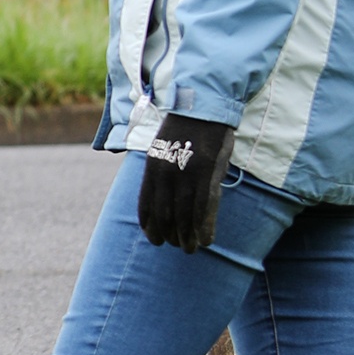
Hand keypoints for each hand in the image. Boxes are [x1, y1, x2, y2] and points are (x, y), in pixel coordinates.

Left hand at [134, 109, 233, 253]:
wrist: (204, 105)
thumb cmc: (185, 127)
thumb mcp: (162, 147)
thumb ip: (159, 170)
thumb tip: (157, 192)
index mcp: (152, 167)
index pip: (146, 206)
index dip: (149, 227)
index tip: (154, 240)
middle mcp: (166, 174)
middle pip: (165, 215)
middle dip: (169, 236)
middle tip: (176, 247)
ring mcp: (187, 174)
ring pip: (184, 216)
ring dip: (187, 237)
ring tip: (191, 249)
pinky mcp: (207, 174)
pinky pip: (204, 208)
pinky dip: (205, 228)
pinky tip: (206, 240)